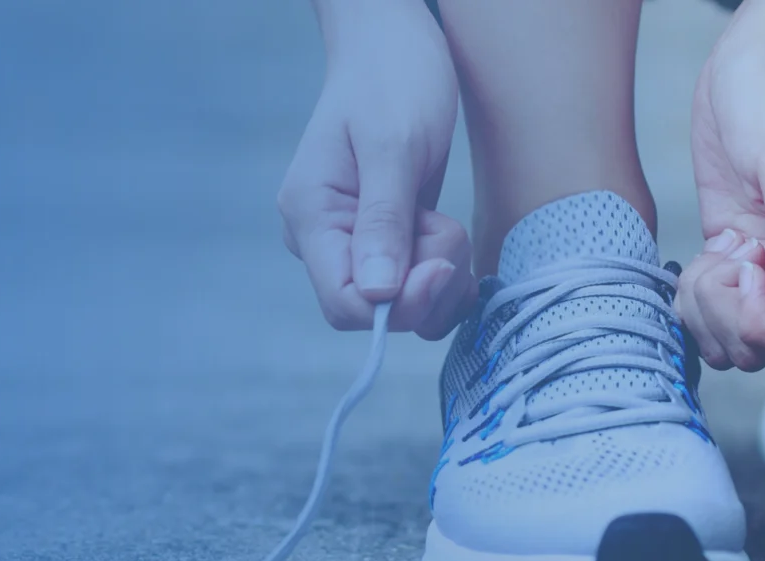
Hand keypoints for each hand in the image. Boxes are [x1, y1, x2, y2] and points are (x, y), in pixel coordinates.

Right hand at [276, 0, 473, 338]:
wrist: (393, 45)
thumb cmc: (391, 79)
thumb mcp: (394, 145)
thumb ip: (384, 220)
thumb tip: (378, 295)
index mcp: (311, 216)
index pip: (344, 303)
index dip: (398, 304)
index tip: (441, 263)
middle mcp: (326, 238)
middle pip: (377, 311)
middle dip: (426, 284)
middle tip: (446, 228)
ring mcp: (354, 242)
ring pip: (403, 306)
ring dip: (441, 278)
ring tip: (446, 222)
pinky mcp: (385, 241)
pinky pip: (415, 289)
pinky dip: (445, 277)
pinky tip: (453, 242)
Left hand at [679, 8, 764, 370]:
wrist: (752, 62)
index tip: (748, 271)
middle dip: (730, 317)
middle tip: (723, 260)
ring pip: (735, 336)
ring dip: (708, 309)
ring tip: (710, 258)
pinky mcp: (734, 255)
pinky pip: (713, 308)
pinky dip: (696, 296)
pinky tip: (700, 258)